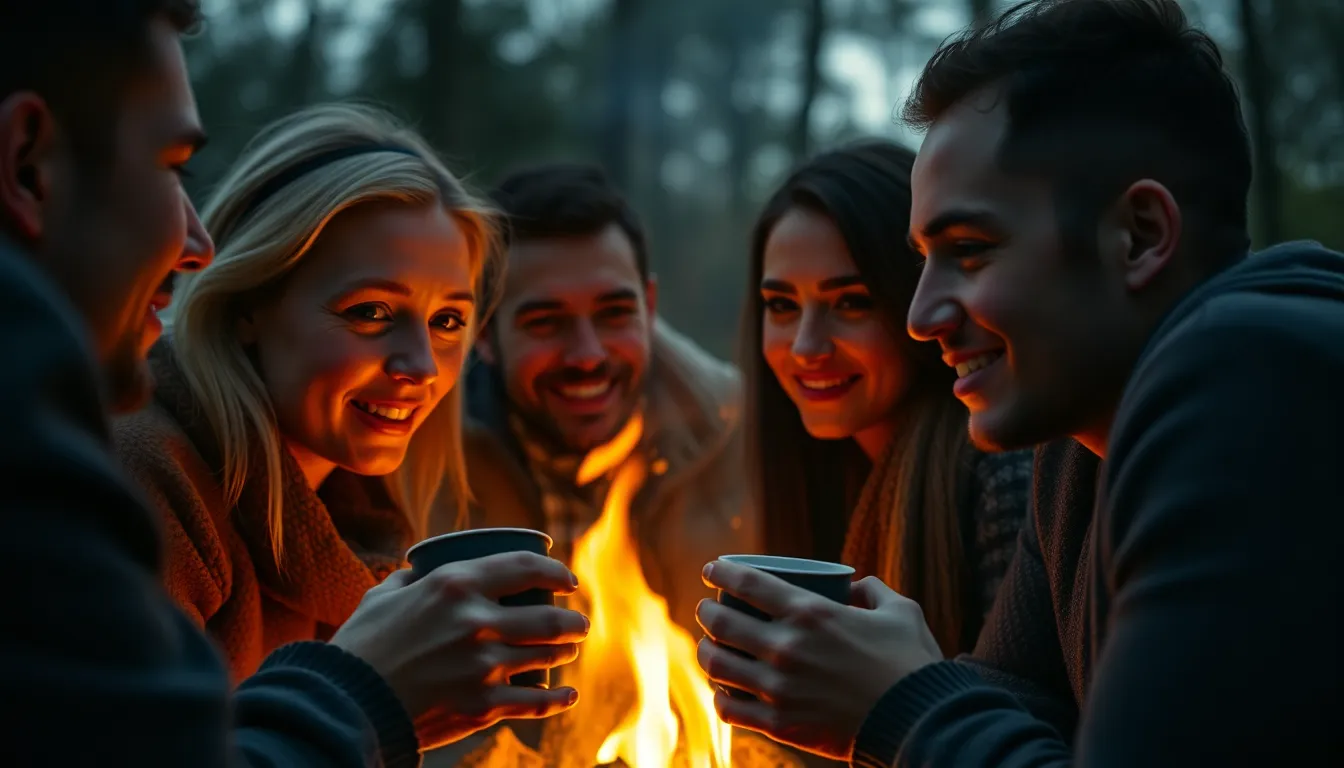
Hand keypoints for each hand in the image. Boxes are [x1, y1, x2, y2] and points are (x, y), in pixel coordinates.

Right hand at [330, 551, 590, 750]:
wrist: (344, 704)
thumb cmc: (359, 646)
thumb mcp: (383, 597)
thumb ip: (410, 580)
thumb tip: (420, 570)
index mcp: (454, 585)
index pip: (525, 567)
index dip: (555, 572)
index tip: (567, 581)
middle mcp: (477, 623)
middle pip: (547, 618)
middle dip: (571, 621)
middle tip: (577, 623)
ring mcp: (483, 667)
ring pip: (546, 657)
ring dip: (564, 652)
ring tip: (567, 650)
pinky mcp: (482, 707)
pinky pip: (535, 701)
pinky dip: (558, 698)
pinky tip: (568, 693)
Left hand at [695, 560, 941, 760]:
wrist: (918, 722)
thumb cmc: (912, 663)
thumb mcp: (900, 611)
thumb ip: (873, 591)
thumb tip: (854, 587)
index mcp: (810, 613)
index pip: (746, 584)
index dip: (720, 572)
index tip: (711, 570)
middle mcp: (786, 647)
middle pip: (721, 623)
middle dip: (706, 612)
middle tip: (707, 609)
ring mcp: (779, 688)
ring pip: (717, 666)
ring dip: (706, 652)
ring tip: (709, 647)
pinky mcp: (780, 724)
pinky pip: (731, 709)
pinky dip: (721, 697)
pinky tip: (724, 691)